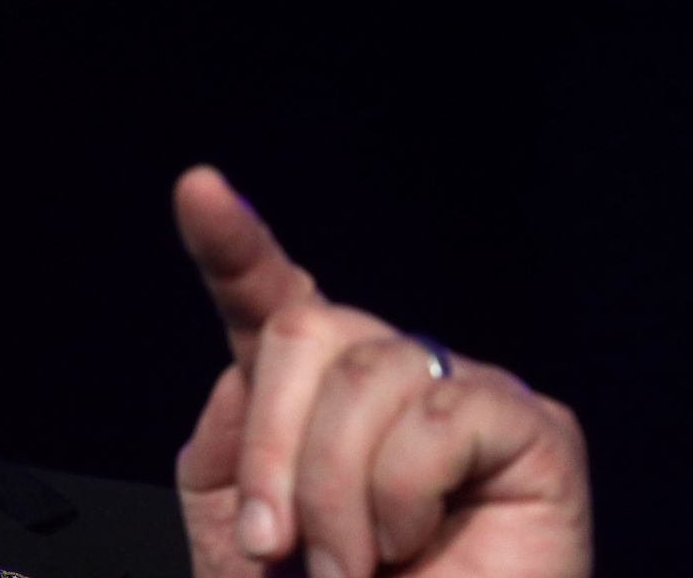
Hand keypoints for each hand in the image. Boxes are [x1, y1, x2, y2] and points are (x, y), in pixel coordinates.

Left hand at [172, 166, 590, 576]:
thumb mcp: (235, 533)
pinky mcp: (532, 427)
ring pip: (366, 375)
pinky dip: (401, 496)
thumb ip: (226, 445)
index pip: (271, 299)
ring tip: (348, 568)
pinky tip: (413, 544)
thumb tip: (245, 366)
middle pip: (306, 328)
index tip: (197, 189)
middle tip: (275, 546)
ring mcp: (463, 390)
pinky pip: (435, 417)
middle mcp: (390, 372)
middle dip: (272, 447)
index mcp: (312, 392)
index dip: (232, 243)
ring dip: (332, 493)